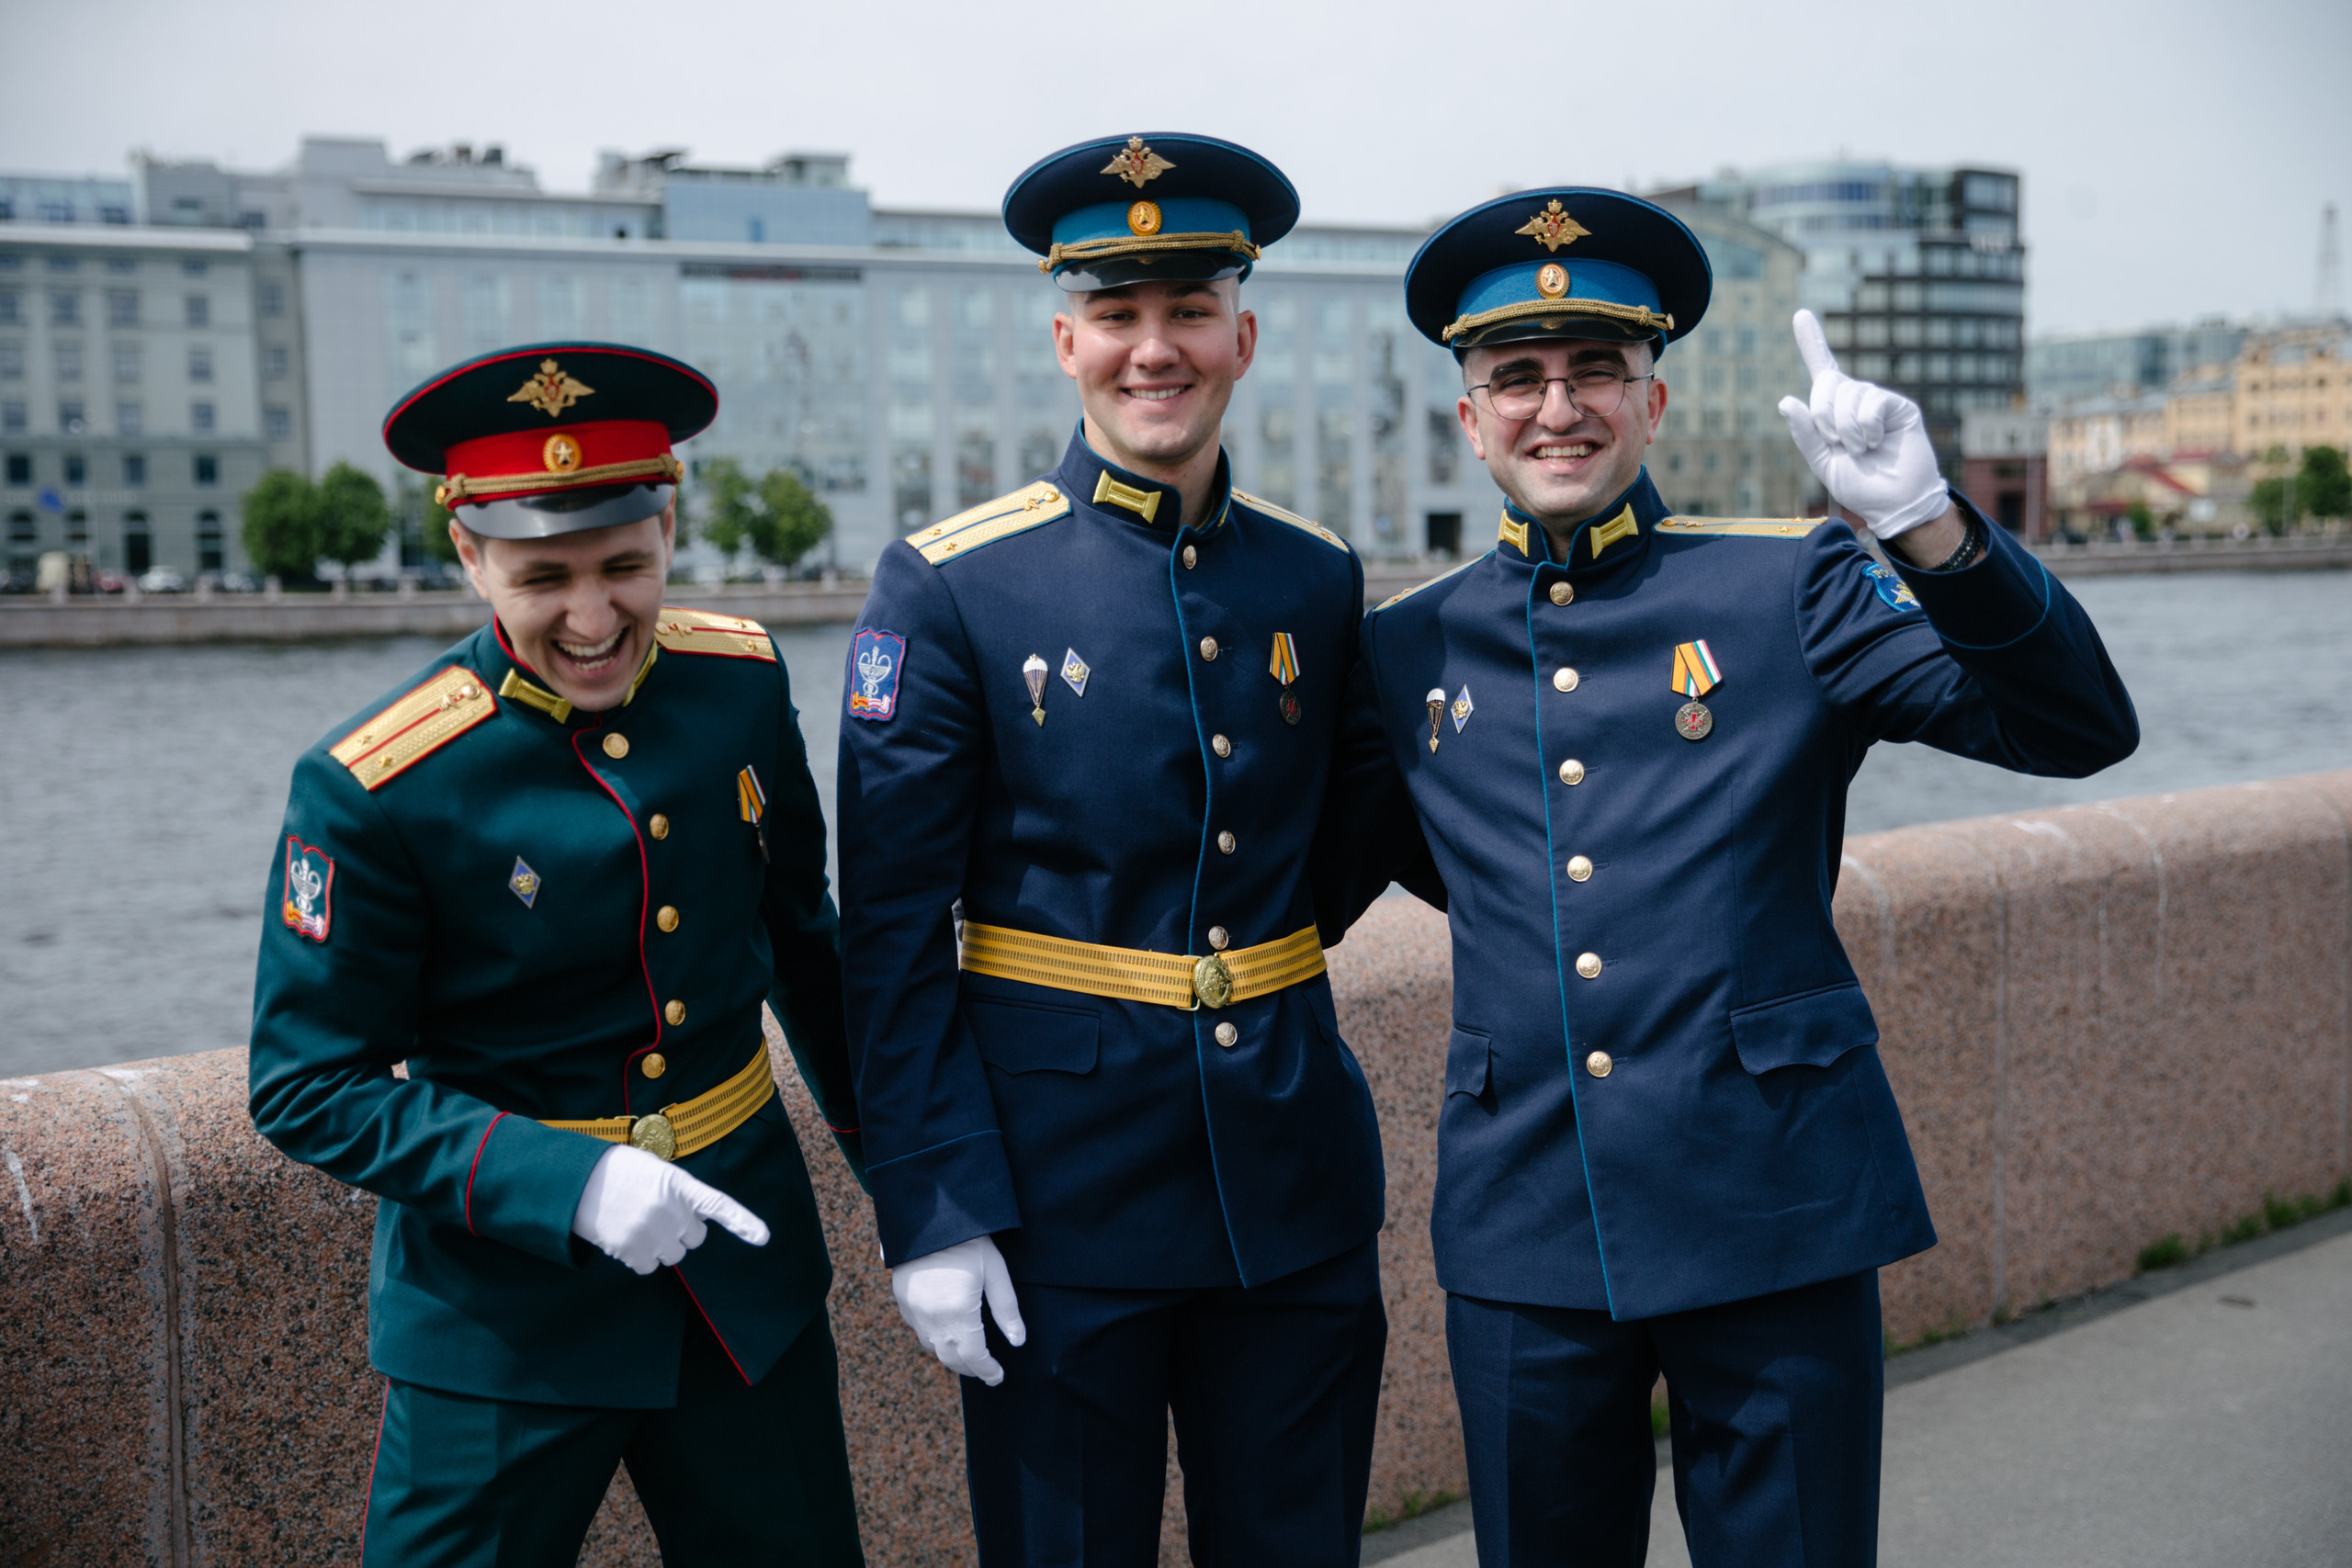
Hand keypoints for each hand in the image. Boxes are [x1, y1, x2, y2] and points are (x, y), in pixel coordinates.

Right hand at [570, 1143, 769, 1275]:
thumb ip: (677, 1191)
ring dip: (662, 1245)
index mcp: (678, 1184)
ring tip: (637, 1224)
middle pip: (694, 1238)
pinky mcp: (632, 1250)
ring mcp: (651, 1232)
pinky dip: (640, 1258)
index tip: (763, 1237)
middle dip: (681, 1231)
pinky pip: (650, 1267)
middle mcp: (670, 1210)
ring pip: (673, 1255)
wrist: (575, 1181)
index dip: (742, 1222)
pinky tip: (625, 1238)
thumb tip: (689, 1215)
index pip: (717, 1205)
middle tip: (657, 1216)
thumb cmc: (617, 1171)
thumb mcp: (654, 1169)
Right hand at [891, 1235, 1026, 1385]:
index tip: (998, 1377)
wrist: (928, 1215)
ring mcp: (913, 1310)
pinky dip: (934, 1338)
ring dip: (950, 1355)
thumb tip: (1018, 1341)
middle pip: (950, 1358)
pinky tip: (946, 1331)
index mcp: (957, 1312)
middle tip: (986, 1370)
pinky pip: (919, 1330)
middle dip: (969, 1368)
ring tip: (968, 1354)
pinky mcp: (902, 1300)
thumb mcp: (995, 1272)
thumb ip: (1006, 1310)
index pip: (973, 1356)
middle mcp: (931, 1317)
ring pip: (932, 1347)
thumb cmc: (968, 1241)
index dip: (987, 1370)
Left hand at [1778, 310, 1950, 540]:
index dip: (1812, 342)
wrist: (1894, 503)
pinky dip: (1866, 428)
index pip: (1823, 371)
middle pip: (1826, 383)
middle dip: (1823, 417)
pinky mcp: (1899, 406)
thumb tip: (1786, 400)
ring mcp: (1878, 400)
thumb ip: (1805, 434)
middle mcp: (1855, 399)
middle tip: (1840, 444)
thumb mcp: (1823, 463)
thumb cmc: (1860, 485)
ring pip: (1848, 394)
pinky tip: (1877, 442)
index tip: (1800, 315)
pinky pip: (1871, 402)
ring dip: (1847, 430)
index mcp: (1834, 411)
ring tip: (1863, 450)